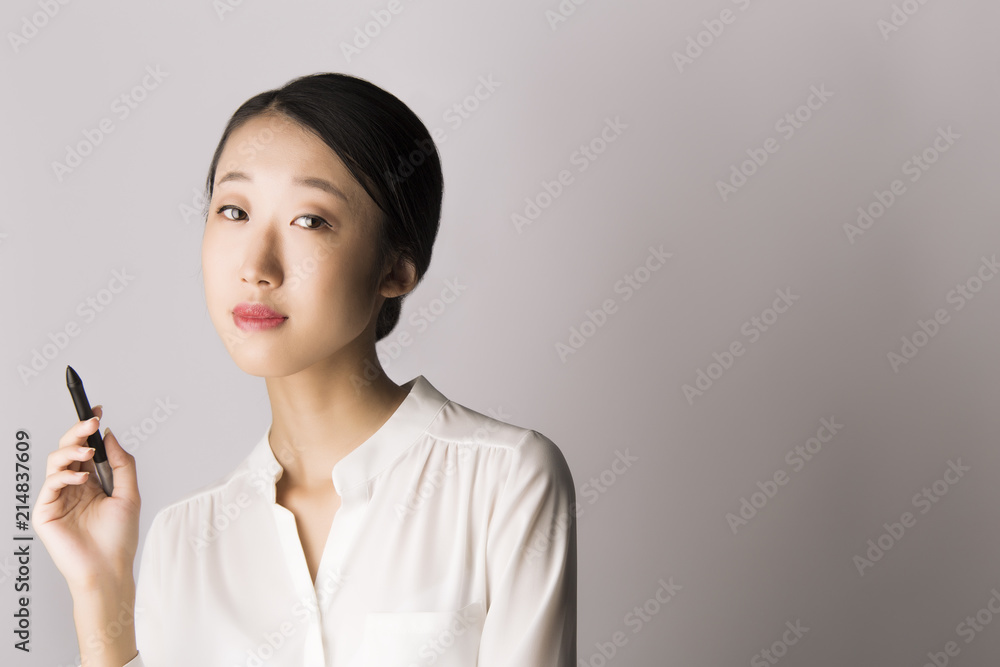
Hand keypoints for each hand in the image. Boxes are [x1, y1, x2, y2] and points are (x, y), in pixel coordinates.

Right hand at [32, 406, 140, 594]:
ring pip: (55, 461)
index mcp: (93, 482)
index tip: (97, 409)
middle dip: (78, 430)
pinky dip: (64, 475)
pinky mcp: (45, 512)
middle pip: (68, 449)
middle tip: (91, 420)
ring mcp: (58, 498)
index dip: (88, 427)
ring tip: (88, 452)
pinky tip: (81, 478)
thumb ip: (121, 463)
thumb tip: (110, 435)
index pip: (86, 448)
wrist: (108, 568)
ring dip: (71, 450)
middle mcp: (74, 487)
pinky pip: (50, 484)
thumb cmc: (119, 537)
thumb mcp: (129, 493)